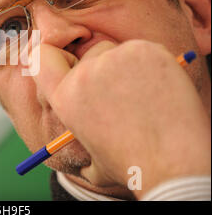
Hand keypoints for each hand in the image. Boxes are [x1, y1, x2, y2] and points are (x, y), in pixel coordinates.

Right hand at [32, 40, 210, 198]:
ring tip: (142, 96)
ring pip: (116, 50)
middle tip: (121, 92)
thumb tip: (67, 130)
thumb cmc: (131, 164)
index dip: (55, 56)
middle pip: (89, 52)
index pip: (41, 56)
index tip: (71, 62)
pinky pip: (141, 49)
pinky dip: (150, 63)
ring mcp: (114, 60)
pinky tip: (158, 89)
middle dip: (102, 66)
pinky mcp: (143, 51)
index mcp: (64, 99)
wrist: (173, 165)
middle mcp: (84, 76)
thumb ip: (72, 137)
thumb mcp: (88, 158)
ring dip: (126, 65)